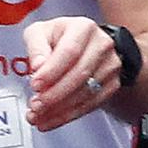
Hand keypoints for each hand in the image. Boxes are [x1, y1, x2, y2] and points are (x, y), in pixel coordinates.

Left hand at [23, 16, 120, 130]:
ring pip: (86, 93)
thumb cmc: (61, 38)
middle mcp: (101, 45)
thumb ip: (36, 47)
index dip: (52, 71)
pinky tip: (51, 119)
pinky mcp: (112, 85)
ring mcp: (110, 66)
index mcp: (83, 28)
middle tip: (36, 105)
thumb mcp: (41, 33)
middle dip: (54, 94)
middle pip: (80, 74)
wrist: (87, 47)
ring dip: (60, 109)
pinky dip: (68, 115)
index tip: (35, 85)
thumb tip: (37, 67)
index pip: (70, 51)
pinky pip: (90, 104)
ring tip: (39, 116)